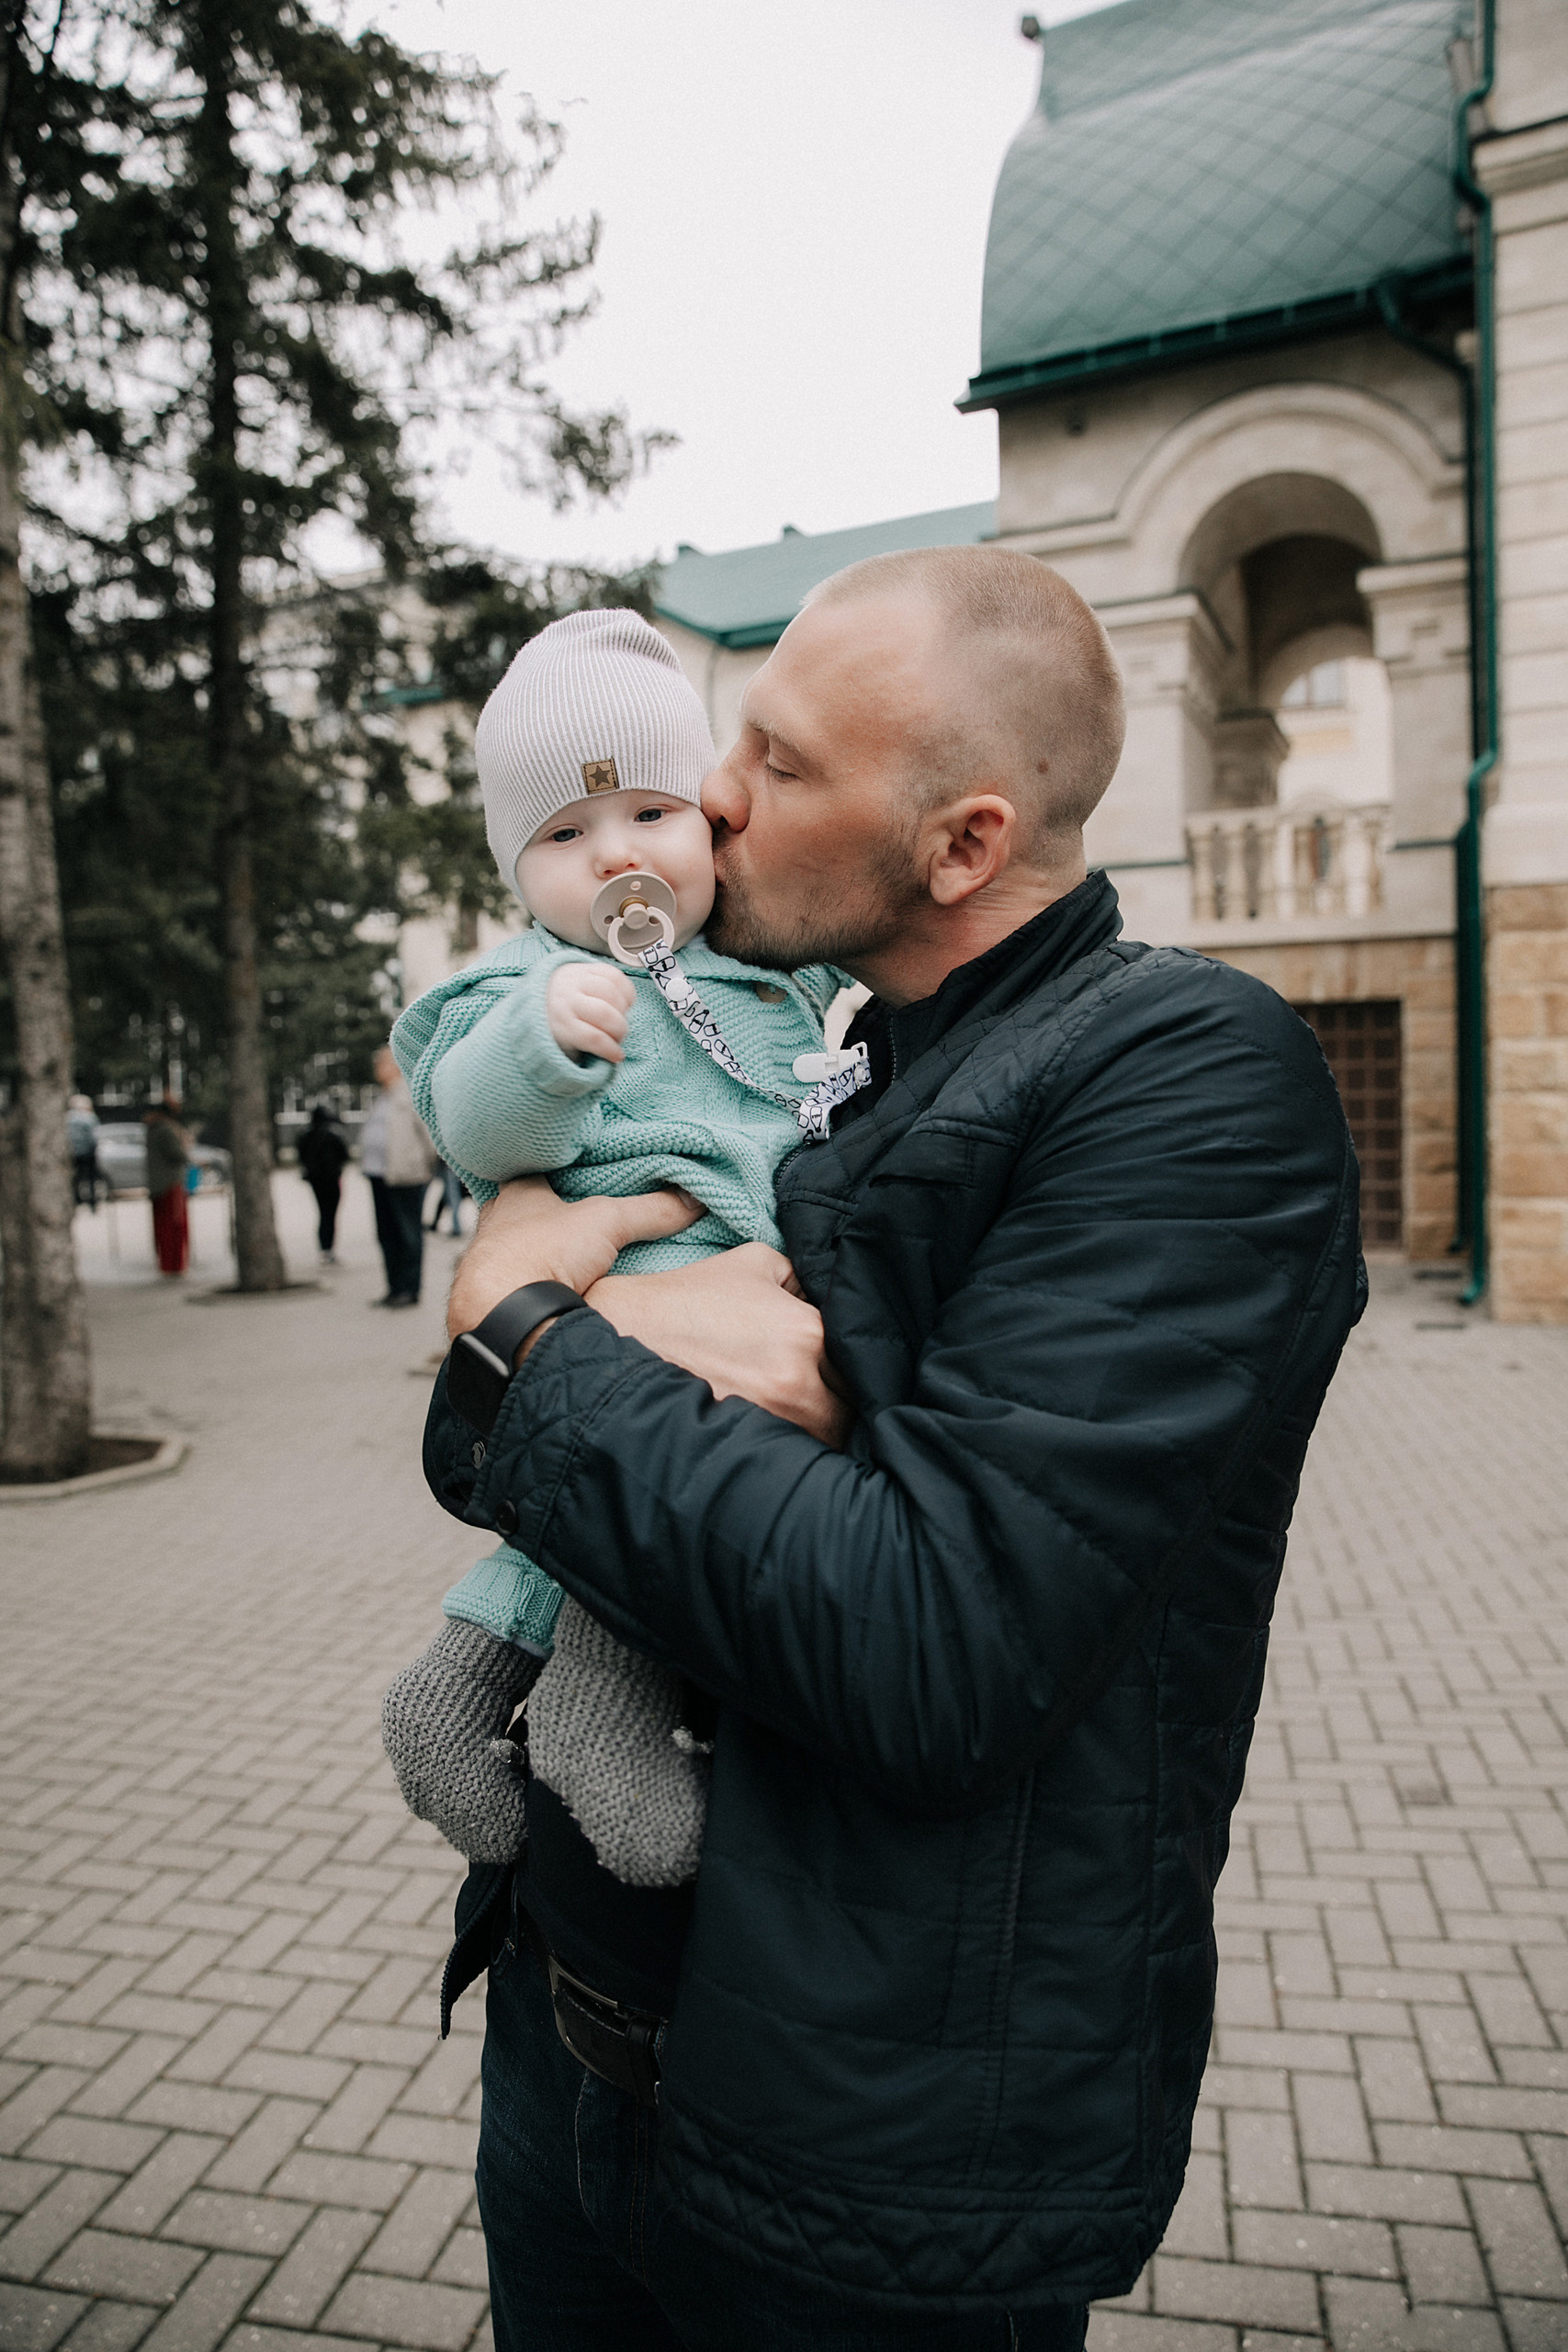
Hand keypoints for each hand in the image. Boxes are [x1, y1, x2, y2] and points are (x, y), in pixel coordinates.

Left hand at [447, 1176, 701, 1338]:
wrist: (502, 1314)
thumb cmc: (541, 1252)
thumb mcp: (606, 1222)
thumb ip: (652, 1210)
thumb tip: (694, 1199)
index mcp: (516, 1192)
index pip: (542, 1171)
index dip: (567, 1173)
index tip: (592, 1176)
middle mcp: (497, 1222)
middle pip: (532, 1211)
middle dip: (557, 1216)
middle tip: (589, 1220)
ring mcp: (493, 1261)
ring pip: (524, 1247)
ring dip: (548, 1252)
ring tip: (581, 1257)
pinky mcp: (496, 1295)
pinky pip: (523, 1280)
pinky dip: (542, 1282)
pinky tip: (564, 1289)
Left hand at [548, 964, 635, 1063]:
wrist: (544, 995)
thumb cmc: (562, 1027)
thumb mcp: (565, 1044)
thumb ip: (585, 1052)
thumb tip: (613, 1060)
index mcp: (560, 1023)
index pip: (592, 1037)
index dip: (610, 1049)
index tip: (618, 1056)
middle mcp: (567, 999)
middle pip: (605, 1014)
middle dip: (620, 1029)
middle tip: (619, 1036)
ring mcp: (578, 980)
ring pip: (612, 992)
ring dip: (624, 1010)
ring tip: (620, 1018)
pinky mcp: (588, 968)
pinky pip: (615, 975)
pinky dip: (625, 991)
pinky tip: (624, 1003)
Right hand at [590, 1244, 851, 1448]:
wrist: (620, 1333)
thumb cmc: (688, 1297)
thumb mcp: (753, 1263)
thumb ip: (803, 1277)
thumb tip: (826, 1300)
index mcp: (808, 1333)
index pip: (862, 1363)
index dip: (854, 1366)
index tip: (843, 1368)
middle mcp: (797, 1382)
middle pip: (850, 1412)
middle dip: (841, 1404)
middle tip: (822, 1396)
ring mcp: (770, 1420)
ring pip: (822, 1441)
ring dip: (816, 1432)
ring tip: (795, 1417)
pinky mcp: (739, 1446)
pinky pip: (783, 1457)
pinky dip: (782, 1451)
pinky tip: (769, 1437)